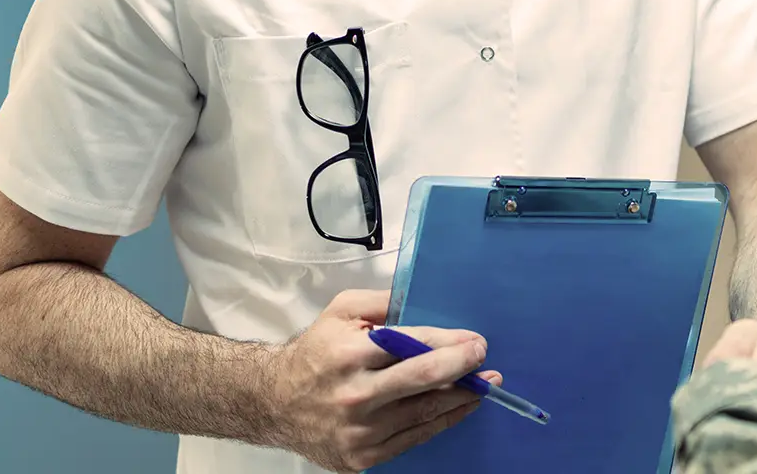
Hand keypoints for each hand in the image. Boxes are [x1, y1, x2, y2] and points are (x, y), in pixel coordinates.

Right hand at [263, 290, 502, 472]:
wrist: (273, 404)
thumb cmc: (315, 352)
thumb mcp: (340, 312)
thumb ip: (381, 302)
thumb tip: (421, 300)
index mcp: (349, 355)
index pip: (411, 345)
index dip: (449, 343)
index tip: (475, 341)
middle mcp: (354, 395)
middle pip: (422, 380)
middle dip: (462, 367)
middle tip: (484, 358)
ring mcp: (358, 432)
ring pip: (424, 413)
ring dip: (461, 397)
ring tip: (484, 385)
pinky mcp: (361, 457)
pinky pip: (413, 438)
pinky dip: (442, 422)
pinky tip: (460, 408)